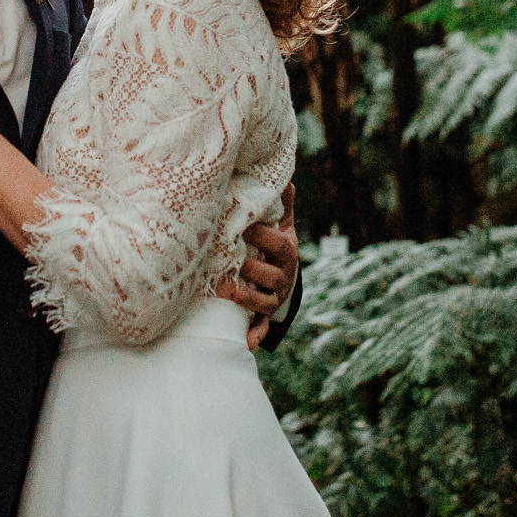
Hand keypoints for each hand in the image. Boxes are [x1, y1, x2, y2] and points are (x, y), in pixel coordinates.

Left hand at [220, 184, 298, 343]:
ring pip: (267, 301)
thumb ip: (281, 201)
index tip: (245, 226)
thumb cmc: (273, 242)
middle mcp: (283, 275)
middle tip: (235, 261)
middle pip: (274, 275)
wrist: (281, 274)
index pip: (280, 244)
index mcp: (287, 250)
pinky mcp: (265, 314)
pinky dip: (255, 334)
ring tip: (230, 292)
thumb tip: (285, 175)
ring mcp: (275, 296)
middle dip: (255, 268)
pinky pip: (262, 326)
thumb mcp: (279, 222)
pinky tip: (245, 342)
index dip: (264, 237)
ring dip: (250, 298)